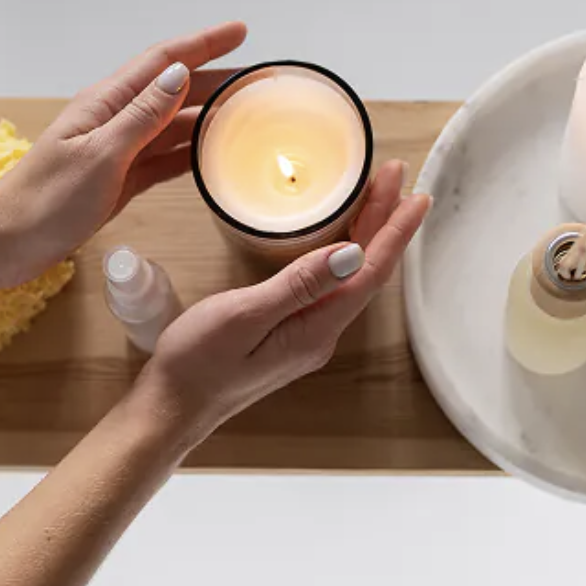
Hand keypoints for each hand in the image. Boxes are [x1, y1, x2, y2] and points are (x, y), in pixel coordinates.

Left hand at [0, 21, 247, 271]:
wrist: (10, 243)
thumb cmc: (46, 200)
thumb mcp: (100, 155)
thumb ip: (142, 117)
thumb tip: (178, 76)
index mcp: (106, 104)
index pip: (163, 62)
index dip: (203, 44)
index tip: (239, 33)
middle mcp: (114, 121)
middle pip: (174, 91)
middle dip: (216, 79)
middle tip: (257, 80)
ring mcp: (118, 151)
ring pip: (173, 125)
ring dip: (209, 118)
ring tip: (248, 115)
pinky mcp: (120, 180)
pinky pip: (164, 158)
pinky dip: (191, 154)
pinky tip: (215, 155)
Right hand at [135, 160, 431, 437]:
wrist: (170, 408)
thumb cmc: (197, 365)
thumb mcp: (244, 316)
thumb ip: (299, 285)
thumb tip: (351, 254)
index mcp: (316, 330)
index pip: (370, 273)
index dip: (395, 231)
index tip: (416, 196)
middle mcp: (320, 335)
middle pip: (365, 271)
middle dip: (384, 221)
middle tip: (397, 176)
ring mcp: (306, 335)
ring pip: (349, 277)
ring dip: (367, 234)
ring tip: (379, 195)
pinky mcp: (289, 332)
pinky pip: (329, 286)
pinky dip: (342, 252)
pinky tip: (341, 238)